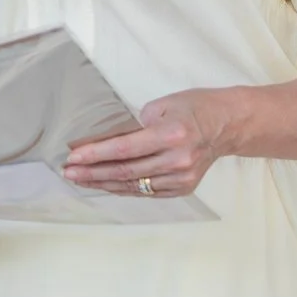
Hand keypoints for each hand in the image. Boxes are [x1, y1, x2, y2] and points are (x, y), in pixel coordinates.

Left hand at [61, 88, 233, 197]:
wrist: (228, 125)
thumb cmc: (194, 108)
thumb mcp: (162, 105)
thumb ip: (136, 125)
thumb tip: (105, 142)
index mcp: (170, 135)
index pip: (124, 148)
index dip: (95, 154)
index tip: (73, 157)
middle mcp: (177, 160)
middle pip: (125, 171)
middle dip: (92, 172)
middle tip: (68, 172)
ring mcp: (181, 178)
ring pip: (134, 185)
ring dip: (103, 183)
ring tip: (80, 179)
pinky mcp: (183, 188)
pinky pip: (146, 191)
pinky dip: (123, 188)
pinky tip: (105, 184)